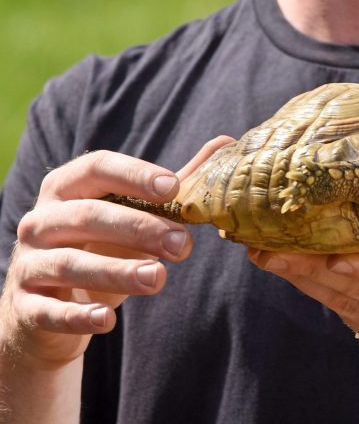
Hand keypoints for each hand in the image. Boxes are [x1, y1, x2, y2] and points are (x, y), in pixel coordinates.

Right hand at [0, 137, 229, 369]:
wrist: (48, 309)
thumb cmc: (99, 248)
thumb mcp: (132, 215)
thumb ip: (174, 185)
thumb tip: (225, 143)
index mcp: (66, 186)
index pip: (97, 166)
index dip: (134, 174)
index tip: (173, 188)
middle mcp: (41, 219)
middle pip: (89, 214)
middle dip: (139, 227)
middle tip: (183, 244)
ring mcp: (28, 263)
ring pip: (71, 262)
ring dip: (117, 271)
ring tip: (159, 278)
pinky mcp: (25, 307)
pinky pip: (50, 310)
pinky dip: (79, 316)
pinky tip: (109, 321)